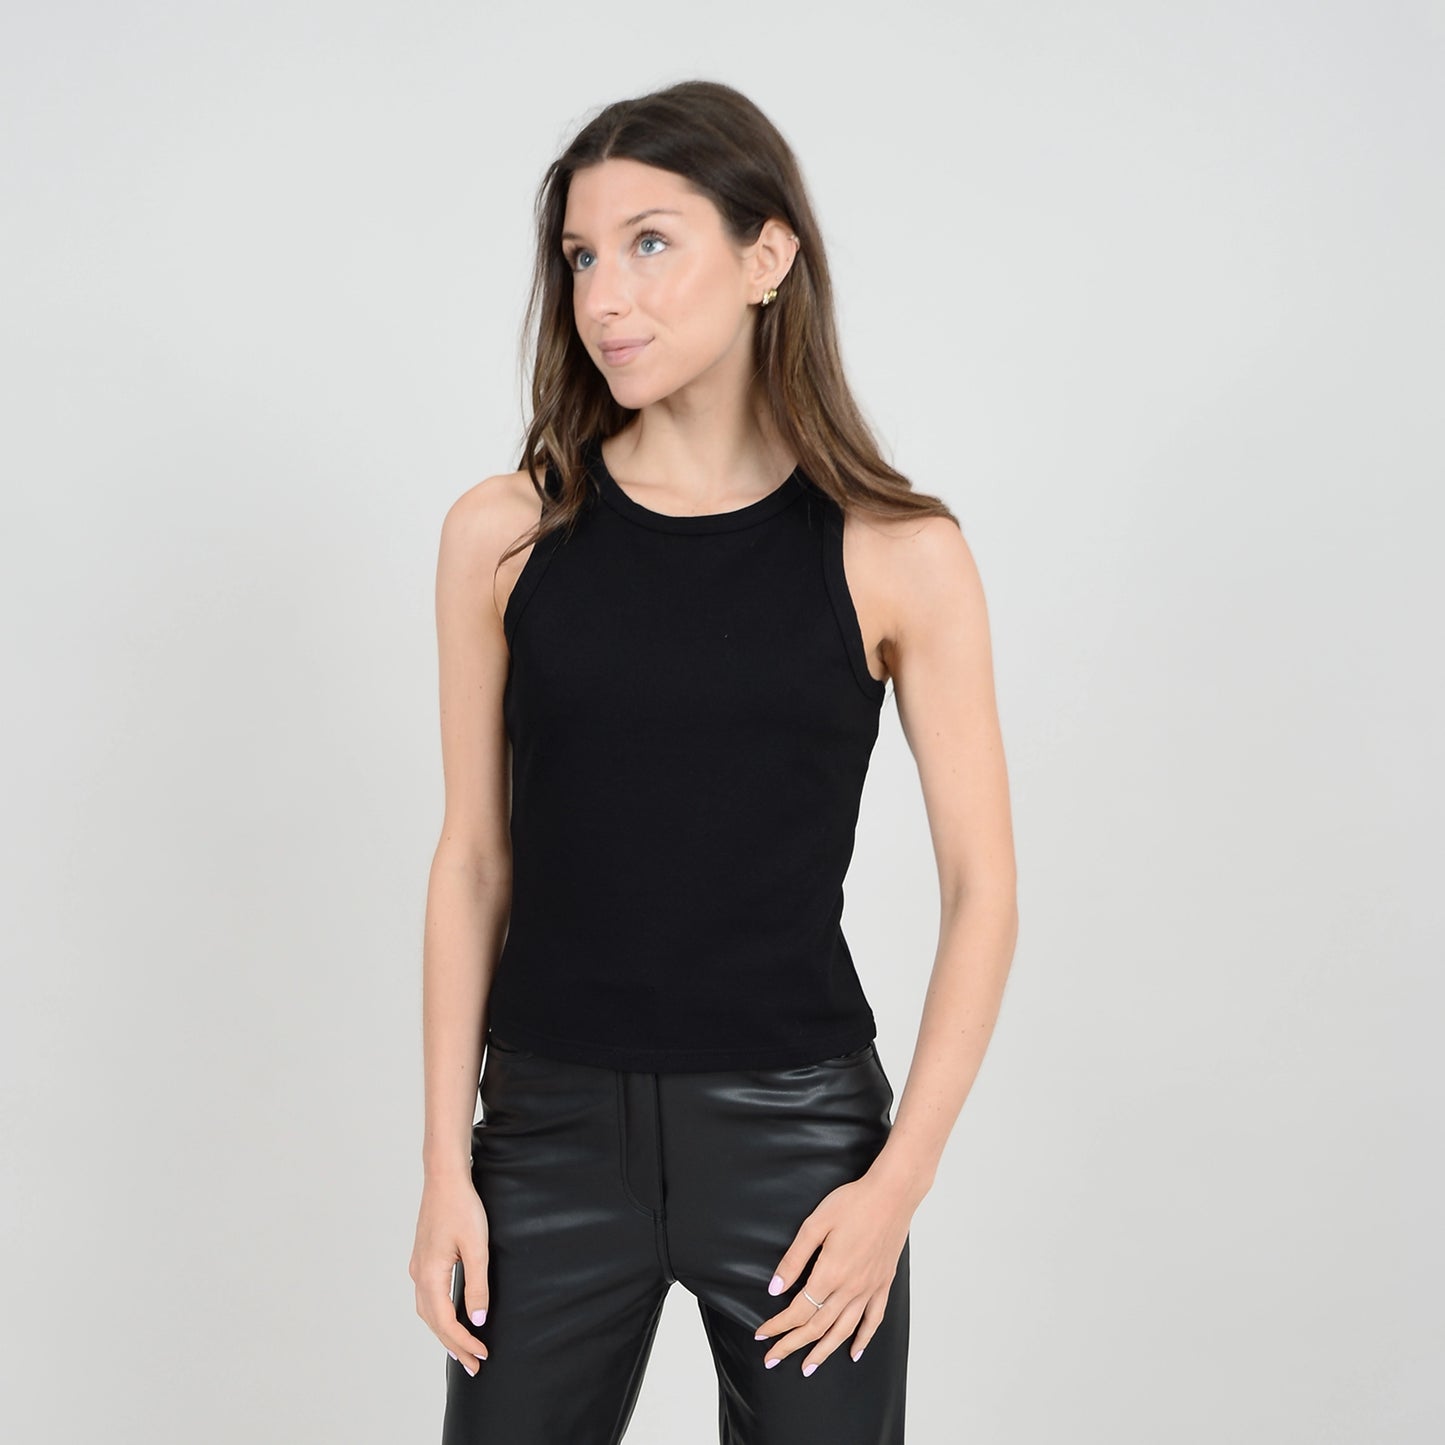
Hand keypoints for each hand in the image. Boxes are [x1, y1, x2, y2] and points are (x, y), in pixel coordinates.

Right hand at [409, 1170, 490, 1374]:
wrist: (444, 1178)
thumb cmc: (462, 1208)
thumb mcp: (477, 1248)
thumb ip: (477, 1286)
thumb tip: (477, 1321)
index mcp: (430, 1276)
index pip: (445, 1323)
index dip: (464, 1342)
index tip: (483, 1356)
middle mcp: (419, 1275)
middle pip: (433, 1323)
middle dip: (453, 1346)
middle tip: (474, 1365)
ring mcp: (418, 1266)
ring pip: (428, 1312)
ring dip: (444, 1332)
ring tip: (463, 1349)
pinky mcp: (423, 1258)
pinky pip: (428, 1297)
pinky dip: (439, 1315)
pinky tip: (450, 1317)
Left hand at [752, 1171, 913, 1374]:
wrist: (892, 1195)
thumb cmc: (852, 1203)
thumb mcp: (815, 1224)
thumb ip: (794, 1259)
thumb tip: (775, 1288)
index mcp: (830, 1274)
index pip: (798, 1311)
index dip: (778, 1325)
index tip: (762, 1334)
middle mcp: (850, 1289)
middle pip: (817, 1327)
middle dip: (792, 1345)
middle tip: (773, 1359)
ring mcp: (869, 1289)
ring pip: (843, 1331)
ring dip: (824, 1352)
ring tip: (808, 1367)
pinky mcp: (883, 1285)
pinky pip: (873, 1320)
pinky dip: (863, 1339)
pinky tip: (854, 1352)